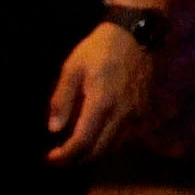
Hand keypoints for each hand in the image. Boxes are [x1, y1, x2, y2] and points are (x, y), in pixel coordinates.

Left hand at [46, 22, 153, 164]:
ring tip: (76, 152)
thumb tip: (54, 129)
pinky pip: (127, 137)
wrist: (134, 34)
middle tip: (60, 159)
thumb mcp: (72, 69)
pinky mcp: (144, 110)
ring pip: (114, 147)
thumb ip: (62, 100)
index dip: (65, 155)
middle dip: (77, 159)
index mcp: (102, 103)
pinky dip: (110, 144)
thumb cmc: (99, 50)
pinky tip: (98, 138)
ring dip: (94, 154)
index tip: (50, 157)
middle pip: (99, 150)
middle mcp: (122, 114)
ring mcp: (136, 113)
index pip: (82, 142)